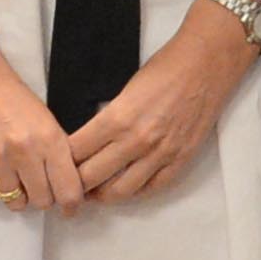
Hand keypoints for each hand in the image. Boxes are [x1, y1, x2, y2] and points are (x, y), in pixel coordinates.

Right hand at [0, 34, 86, 215]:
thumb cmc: (7, 91)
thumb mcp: (43, 116)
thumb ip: (55, 148)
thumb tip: (64, 181)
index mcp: (49, 138)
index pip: (69, 190)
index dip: (71, 204)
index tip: (68, 207)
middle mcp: (25, 153)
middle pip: (42, 201)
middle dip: (42, 197)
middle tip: (36, 185)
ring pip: (15, 202)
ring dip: (17, 195)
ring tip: (12, 177)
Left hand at [65, 4, 251, 206]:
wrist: (206, 64)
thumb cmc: (164, 68)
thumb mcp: (124, 89)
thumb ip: (107, 119)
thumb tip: (88, 142)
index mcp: (117, 118)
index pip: (76, 152)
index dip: (60, 161)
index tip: (54, 164)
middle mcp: (136, 141)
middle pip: (91, 177)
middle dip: (74, 183)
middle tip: (65, 184)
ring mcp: (160, 155)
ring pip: (120, 191)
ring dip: (101, 195)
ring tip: (92, 192)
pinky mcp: (181, 160)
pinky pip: (152, 189)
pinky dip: (134, 192)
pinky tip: (124, 188)